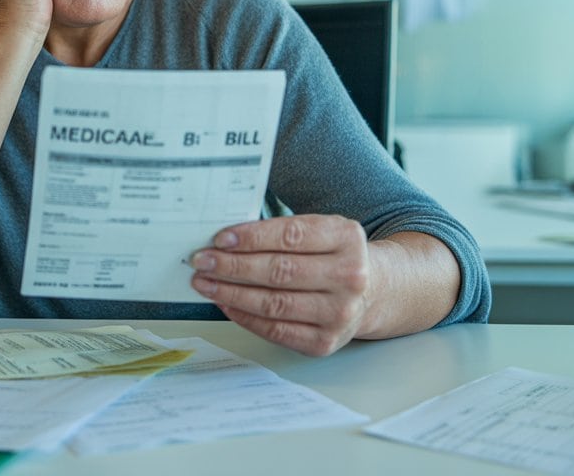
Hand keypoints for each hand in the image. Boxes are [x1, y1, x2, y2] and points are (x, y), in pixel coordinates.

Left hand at [190, 215, 370, 355]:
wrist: (371, 291)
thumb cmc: (332, 256)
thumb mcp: (321, 230)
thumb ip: (282, 232)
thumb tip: (226, 240)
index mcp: (346, 238)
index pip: (291, 236)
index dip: (251, 237)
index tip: (220, 239)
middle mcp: (349, 277)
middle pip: (279, 271)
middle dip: (232, 266)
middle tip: (202, 261)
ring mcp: (339, 313)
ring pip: (273, 303)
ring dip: (231, 292)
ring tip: (205, 283)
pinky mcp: (325, 342)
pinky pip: (275, 329)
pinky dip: (244, 316)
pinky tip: (225, 303)